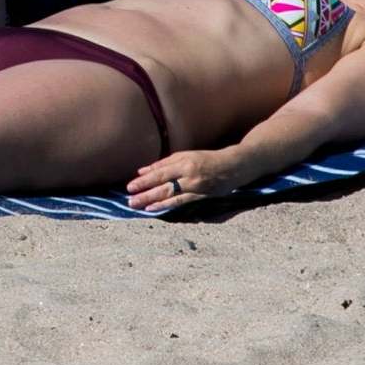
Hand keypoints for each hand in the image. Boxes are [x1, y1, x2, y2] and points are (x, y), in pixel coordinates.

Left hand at [125, 150, 243, 211]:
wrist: (234, 165)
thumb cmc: (207, 158)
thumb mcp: (186, 155)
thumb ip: (164, 163)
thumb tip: (143, 170)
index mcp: (185, 162)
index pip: (160, 173)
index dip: (145, 180)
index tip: (130, 186)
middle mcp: (190, 175)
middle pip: (163, 186)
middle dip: (145, 193)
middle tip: (129, 199)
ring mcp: (196, 188)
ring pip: (171, 196)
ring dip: (152, 201)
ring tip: (137, 205)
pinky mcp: (202, 197)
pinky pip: (181, 202)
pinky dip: (167, 205)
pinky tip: (154, 208)